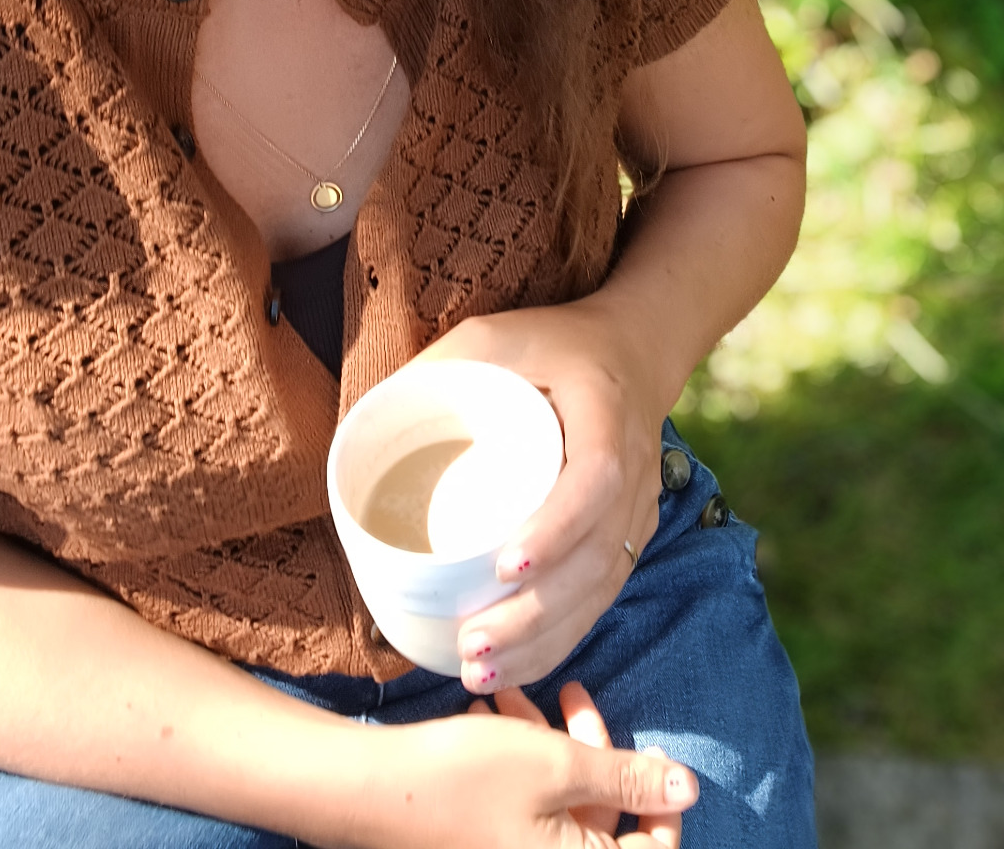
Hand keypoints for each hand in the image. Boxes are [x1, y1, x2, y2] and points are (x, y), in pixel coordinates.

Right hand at [352, 702, 694, 848]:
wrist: (369, 791)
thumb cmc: (463, 777)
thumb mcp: (555, 764)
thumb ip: (626, 776)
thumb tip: (689, 789)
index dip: (659, 802)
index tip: (647, 749)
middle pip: (604, 821)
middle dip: (592, 752)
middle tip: (572, 699)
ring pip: (562, 805)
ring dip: (551, 745)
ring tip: (516, 698)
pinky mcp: (489, 843)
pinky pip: (529, 808)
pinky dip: (522, 762)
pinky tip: (492, 716)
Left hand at [418, 298, 665, 689]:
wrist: (632, 350)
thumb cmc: (553, 343)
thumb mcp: (496, 335)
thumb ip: (439, 365)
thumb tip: (364, 417)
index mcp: (604, 413)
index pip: (595, 480)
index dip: (558, 528)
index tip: (506, 565)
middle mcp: (633, 469)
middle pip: (598, 558)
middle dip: (538, 614)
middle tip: (473, 643)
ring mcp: (638, 509)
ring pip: (601, 590)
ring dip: (546, 639)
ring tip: (480, 669)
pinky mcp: (629, 535)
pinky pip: (603, 597)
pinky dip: (562, 638)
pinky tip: (515, 667)